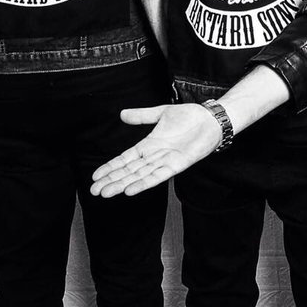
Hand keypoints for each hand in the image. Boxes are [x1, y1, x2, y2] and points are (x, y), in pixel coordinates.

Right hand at [89, 104, 220, 196]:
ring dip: (123, 184)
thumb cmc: (190, 116)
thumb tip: (122, 114)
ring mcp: (166, 161)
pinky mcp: (179, 164)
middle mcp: (155, 155)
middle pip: (129, 171)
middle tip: (94, 191)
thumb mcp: (161, 113)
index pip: (125, 159)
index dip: (110, 168)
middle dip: (112, 180)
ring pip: (140, 176)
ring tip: (107, 193)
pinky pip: (159, 175)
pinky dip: (145, 183)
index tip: (95, 177)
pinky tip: (131, 190)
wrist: (212, 118)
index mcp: (149, 145)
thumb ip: (142, 116)